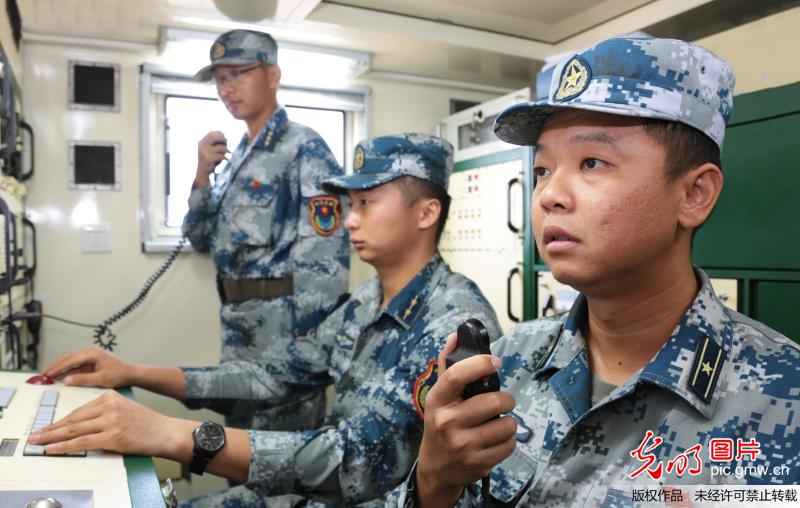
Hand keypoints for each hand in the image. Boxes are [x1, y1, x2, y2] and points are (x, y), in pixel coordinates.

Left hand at [27, 391, 190, 458]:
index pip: (79, 410)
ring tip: (38, 442)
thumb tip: (79, 425)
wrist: (164, 431)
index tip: (47, 427)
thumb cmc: (146, 423)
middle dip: (50, 429)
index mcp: (110, 396)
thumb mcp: (123, 408)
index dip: (60, 421)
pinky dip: (64, 447)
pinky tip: (53, 449)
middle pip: (72, 419)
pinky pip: (82, 443)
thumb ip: (103, 412)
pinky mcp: (112, 437)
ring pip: (74, 430)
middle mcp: (108, 406)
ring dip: (52, 437)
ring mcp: (110, 421)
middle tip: (34, 435)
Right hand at [43, 346, 138, 387]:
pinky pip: (76, 363)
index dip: (57, 367)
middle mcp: (90, 351)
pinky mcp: (92, 360)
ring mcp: (91, 355)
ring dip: (60, 367)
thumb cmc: (119, 375)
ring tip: (49, 374)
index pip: (70, 359)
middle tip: (44, 374)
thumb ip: (82, 379)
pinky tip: (60, 375)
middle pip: (68, 357)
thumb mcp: (101, 379)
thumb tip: (65, 380)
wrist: (131, 373)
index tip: (47, 373)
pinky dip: (67, 369)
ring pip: (71, 359)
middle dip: (55, 365)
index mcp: (93, 353)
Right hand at [195, 131, 228, 186]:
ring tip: (226, 155)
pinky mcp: (208, 159)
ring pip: (221, 148)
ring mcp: (204, 152)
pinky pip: (221, 156)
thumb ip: (215, 144)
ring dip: (226, 151)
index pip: (211, 134)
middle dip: (223, 140)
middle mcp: (201, 146)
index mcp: (201, 143)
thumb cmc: (209, 162)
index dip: (219, 134)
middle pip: (215, 137)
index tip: (225, 137)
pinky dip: (225, 158)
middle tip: (227, 145)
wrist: (203, 174)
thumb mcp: (210, 151)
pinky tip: (226, 160)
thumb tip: (225, 137)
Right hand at [416, 333, 516, 506]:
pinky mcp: (478, 463)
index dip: (479, 364)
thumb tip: (456, 335)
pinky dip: (508, 440)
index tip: (494, 361)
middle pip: (493, 402)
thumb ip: (448, 366)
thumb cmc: (441, 424)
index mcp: (436, 401)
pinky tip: (496, 440)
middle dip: (505, 399)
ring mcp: (463, 446)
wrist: (436, 468)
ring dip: (508, 422)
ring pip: (506, 425)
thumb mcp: (439, 397)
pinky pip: (509, 445)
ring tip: (498, 423)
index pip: (456, 376)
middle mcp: (447, 423)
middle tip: (502, 401)